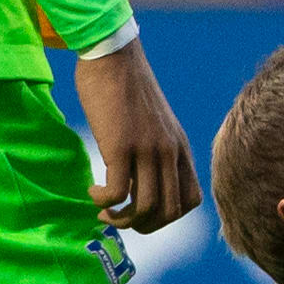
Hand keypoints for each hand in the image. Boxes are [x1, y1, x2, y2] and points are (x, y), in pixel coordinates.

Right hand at [78, 39, 202, 233]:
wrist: (115, 57)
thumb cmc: (128, 89)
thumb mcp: (155, 123)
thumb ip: (156, 148)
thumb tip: (142, 178)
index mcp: (180, 148)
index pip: (192, 200)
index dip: (168, 217)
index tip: (142, 212)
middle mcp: (169, 152)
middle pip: (170, 211)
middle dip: (144, 226)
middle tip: (119, 217)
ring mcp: (147, 150)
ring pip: (146, 208)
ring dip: (122, 219)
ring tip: (104, 210)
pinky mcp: (120, 146)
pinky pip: (118, 192)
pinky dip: (103, 201)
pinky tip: (91, 191)